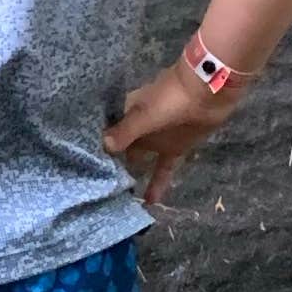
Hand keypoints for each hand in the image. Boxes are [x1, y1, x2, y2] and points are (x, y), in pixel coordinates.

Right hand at [105, 58, 232, 200]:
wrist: (208, 90)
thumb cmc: (171, 99)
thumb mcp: (144, 116)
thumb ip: (125, 132)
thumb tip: (102, 148)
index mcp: (126, 114)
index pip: (106, 135)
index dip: (96, 150)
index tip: (84, 169)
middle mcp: (138, 128)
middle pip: (121, 149)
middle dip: (111, 165)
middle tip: (99, 188)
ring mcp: (157, 139)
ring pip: (140, 160)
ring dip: (132, 175)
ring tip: (119, 198)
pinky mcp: (174, 148)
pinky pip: (162, 168)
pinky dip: (157, 183)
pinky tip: (150, 201)